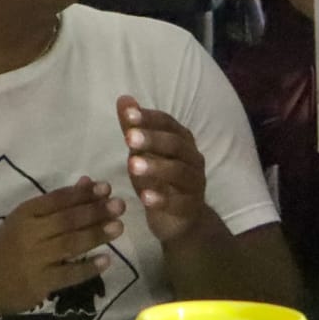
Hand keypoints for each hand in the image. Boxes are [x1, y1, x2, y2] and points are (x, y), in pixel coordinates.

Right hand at [0, 177, 124, 316]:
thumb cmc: (7, 247)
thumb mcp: (25, 220)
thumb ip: (56, 203)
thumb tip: (88, 183)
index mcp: (25, 214)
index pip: (57, 200)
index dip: (83, 193)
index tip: (106, 187)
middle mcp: (30, 234)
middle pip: (67, 220)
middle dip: (96, 211)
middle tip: (119, 205)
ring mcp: (35, 260)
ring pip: (71, 244)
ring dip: (96, 235)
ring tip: (118, 227)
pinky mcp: (40, 284)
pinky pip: (68, 275)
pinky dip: (87, 268)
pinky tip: (105, 261)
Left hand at [118, 96, 211, 242]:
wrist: (181, 220)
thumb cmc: (160, 180)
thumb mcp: (144, 153)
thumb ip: (135, 128)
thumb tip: (123, 99)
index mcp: (182, 140)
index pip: (168, 123)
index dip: (150, 118)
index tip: (128, 115)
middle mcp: (192, 158)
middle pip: (176, 145)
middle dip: (153, 139)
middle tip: (129, 138)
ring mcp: (195, 183)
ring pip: (179, 172)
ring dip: (156, 167)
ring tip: (132, 166)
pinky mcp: (191, 208)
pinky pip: (179, 202)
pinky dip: (163, 199)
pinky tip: (145, 198)